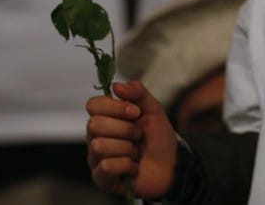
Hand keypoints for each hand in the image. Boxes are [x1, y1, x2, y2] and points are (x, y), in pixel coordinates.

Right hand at [86, 80, 178, 198]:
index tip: (135, 113)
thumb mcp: (153, 109)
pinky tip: (133, 167)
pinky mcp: (101, 178)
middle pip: (93, 125)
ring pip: (99, 146)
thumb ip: (137, 92)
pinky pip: (106, 167)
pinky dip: (127, 165)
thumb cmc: (158, 136)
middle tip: (138, 135)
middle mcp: (96, 136)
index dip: (114, 107)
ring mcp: (96, 158)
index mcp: (105, 117)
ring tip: (136, 152)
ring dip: (127, 149)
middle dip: (124, 129)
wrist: (171, 164)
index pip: (92, 105)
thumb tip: (116, 86)